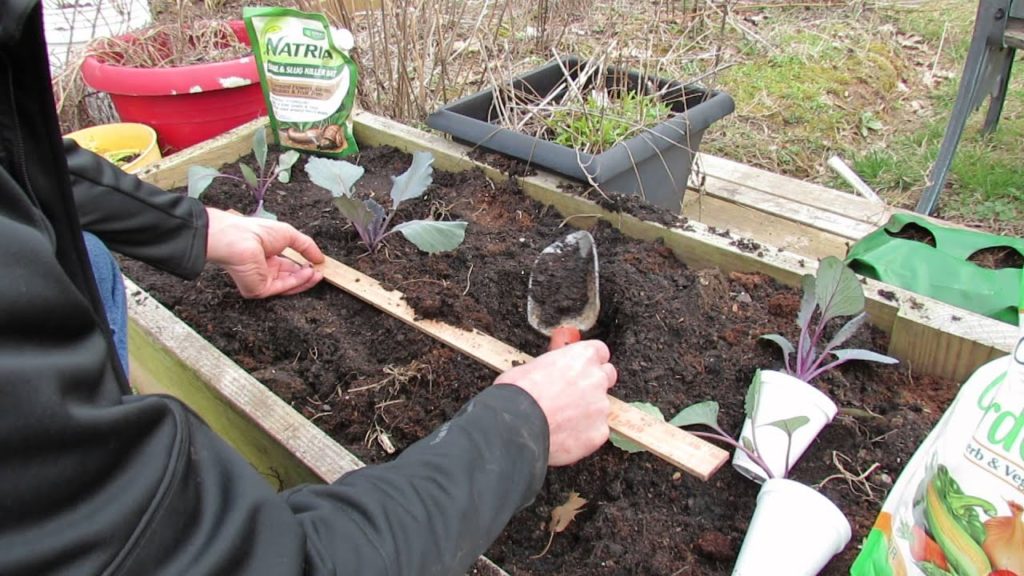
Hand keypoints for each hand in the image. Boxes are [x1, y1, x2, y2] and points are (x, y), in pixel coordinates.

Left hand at [205, 207, 324, 298]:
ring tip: (318, 273)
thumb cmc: (256, 232)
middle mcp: (262, 271)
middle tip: (320, 271)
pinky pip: (282, 287)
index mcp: (265, 257)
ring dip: (305, 279)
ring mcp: (260, 282)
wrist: (238, 239)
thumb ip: (306, 246)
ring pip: (288, 285)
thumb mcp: (288, 234)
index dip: (303, 265)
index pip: (288, 266)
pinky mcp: (259, 290)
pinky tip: (309, 273)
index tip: (316, 264)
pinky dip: (298, 282)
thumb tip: (320, 258)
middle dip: (306, 275)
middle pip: (290, 277)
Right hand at [494, 340, 616, 465]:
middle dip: (594, 383)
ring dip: (587, 411)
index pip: (600, 351)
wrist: (518, 425)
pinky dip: (584, 434)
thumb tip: (549, 369)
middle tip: (574, 393)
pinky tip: (564, 436)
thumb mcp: (531, 365)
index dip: (589, 361)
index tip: (580, 367)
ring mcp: (601, 407)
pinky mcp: (599, 432)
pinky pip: (596, 431)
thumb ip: (552, 366)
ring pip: (600, 407)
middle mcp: (596, 379)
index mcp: (582, 356)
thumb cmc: (519, 393)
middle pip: (607, 376)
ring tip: (561, 420)